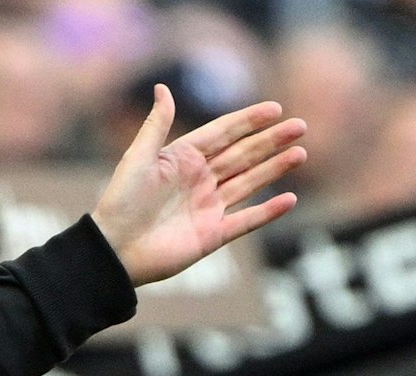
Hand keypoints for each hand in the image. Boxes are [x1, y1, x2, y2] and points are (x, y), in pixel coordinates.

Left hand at [91, 84, 306, 285]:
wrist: (114, 249)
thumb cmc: (120, 201)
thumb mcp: (138, 158)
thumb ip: (156, 124)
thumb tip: (164, 87)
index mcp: (183, 158)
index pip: (223, 134)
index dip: (248, 121)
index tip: (275, 108)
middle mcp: (199, 180)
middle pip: (243, 155)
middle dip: (271, 141)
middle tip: (299, 126)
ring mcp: (207, 207)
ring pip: (249, 183)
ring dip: (275, 168)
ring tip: (300, 153)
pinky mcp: (212, 235)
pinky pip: (246, 221)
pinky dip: (267, 212)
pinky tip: (289, 199)